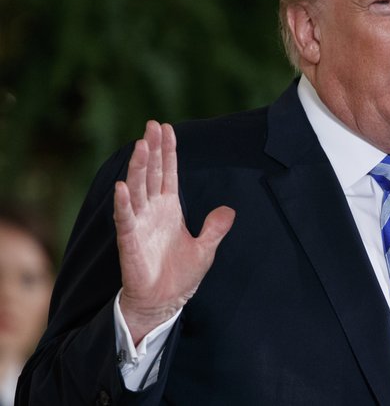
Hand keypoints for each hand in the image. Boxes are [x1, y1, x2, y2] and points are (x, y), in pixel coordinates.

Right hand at [113, 121, 234, 344]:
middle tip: (151, 125)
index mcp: (170, 209)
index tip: (166, 128)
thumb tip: (229, 210)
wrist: (163, 302)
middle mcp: (152, 211)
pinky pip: (125, 219)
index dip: (167, 152)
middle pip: (150, 174)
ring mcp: (140, 224)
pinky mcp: (130, 241)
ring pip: (137, 189)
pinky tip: (122, 187)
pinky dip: (122, 203)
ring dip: (138, 168)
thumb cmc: (181, 276)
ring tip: (140, 145)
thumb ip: (215, 228)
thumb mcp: (206, 249)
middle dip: (151, 149)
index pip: (167, 173)